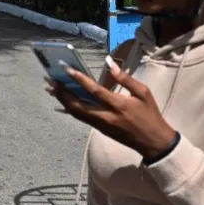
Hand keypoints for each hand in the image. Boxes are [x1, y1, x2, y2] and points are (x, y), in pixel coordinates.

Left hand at [46, 56, 176, 158]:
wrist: (153, 142)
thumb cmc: (150, 114)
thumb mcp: (143, 93)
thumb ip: (125, 78)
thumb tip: (109, 62)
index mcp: (119, 105)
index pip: (94, 91)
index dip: (79, 79)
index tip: (66, 69)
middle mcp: (106, 116)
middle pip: (78, 105)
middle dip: (62, 93)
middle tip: (50, 80)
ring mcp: (101, 124)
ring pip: (76, 113)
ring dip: (62, 100)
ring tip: (51, 88)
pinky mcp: (99, 129)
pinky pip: (81, 118)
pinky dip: (70, 108)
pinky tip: (62, 101)